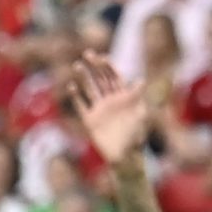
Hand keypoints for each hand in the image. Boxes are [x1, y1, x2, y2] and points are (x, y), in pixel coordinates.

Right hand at [65, 50, 148, 169]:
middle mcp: (111, 102)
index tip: (102, 57)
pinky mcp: (90, 121)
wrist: (125, 157)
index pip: (115, 78)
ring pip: (90, 89)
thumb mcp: (139, 115)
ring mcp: (100, 110)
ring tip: (77, 65)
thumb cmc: (136, 137)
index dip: (109, 67)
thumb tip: (140, 80)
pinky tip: (71, 86)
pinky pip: (81, 106)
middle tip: (87, 53)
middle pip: (101, 80)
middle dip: (95, 67)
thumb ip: (137, 97)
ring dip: (84, 77)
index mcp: (124, 99)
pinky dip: (75, 96)